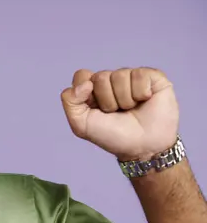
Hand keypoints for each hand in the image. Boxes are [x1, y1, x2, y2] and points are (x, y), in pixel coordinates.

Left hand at [60, 67, 178, 160]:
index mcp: (91, 89)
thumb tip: (86, 83)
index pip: (81, 75)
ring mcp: (131, 77)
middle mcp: (111, 80)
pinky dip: (141, 93)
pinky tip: (145, 101)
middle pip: (100, 77)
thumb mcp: (81, 124)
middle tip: (116, 113)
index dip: (86, 93)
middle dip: (107, 101)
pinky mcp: (151, 76)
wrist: (142, 147)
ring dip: (124, 100)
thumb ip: (70, 101)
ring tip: (130, 109)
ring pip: (119, 76)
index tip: (95, 110)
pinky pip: (139, 75)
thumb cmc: (112, 136)